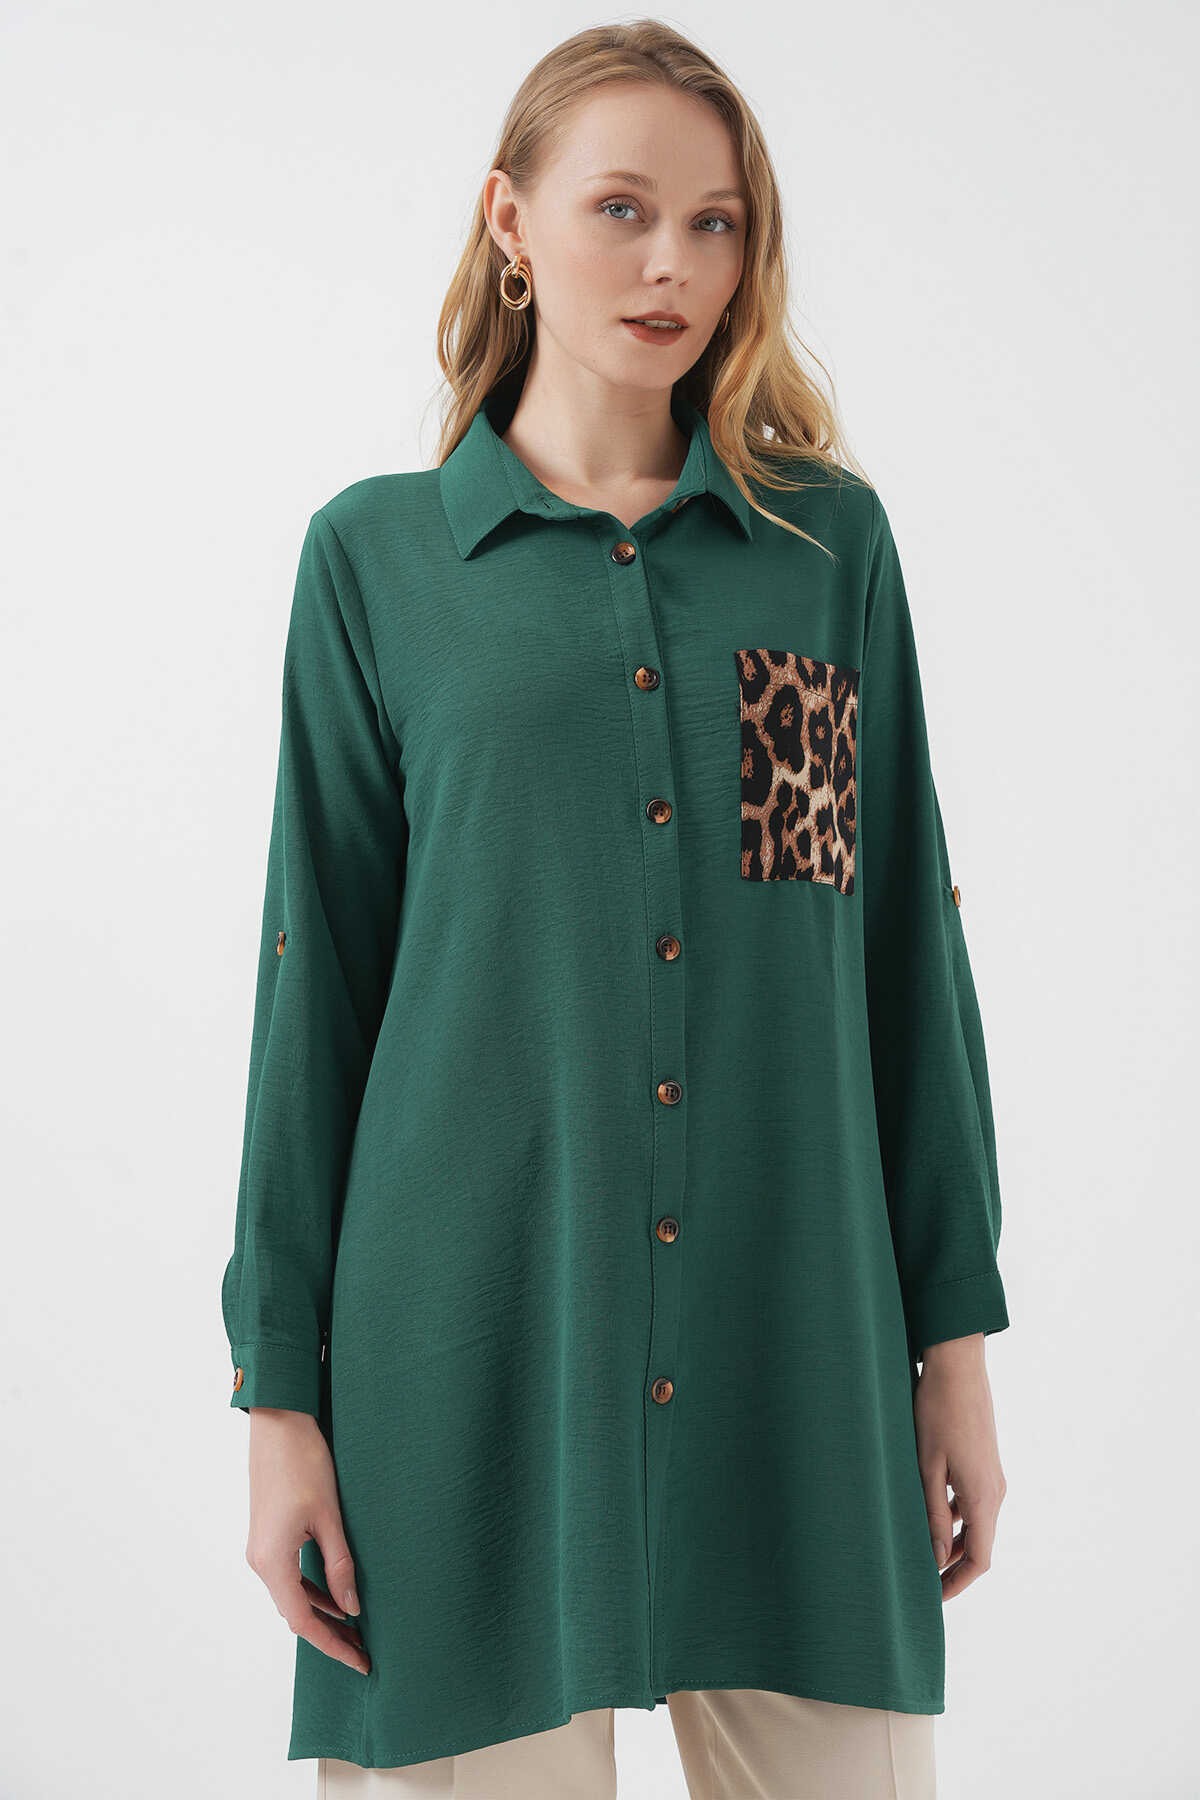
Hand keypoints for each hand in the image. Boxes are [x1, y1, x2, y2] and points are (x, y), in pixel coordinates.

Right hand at [244, 1408, 369, 1675]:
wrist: (278, 1421)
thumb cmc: (304, 1462)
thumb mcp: (329, 1517)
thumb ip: (340, 1565)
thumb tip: (351, 1609)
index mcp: (272, 1561)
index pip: (303, 1622)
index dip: (333, 1645)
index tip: (361, 1661)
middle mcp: (260, 1561)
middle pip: (295, 1613)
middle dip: (329, 1634)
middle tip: (364, 1650)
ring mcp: (261, 1548)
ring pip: (292, 1596)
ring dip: (322, 1612)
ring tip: (356, 1627)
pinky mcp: (268, 1535)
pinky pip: (290, 1576)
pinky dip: (313, 1590)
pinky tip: (337, 1592)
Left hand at [913, 1335, 1006, 1600]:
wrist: (958, 1365)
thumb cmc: (937, 1412)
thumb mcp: (927, 1466)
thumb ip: (932, 1515)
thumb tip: (937, 1559)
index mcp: (983, 1497)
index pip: (979, 1559)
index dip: (957, 1584)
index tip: (933, 1599)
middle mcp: (995, 1491)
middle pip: (979, 1545)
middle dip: (952, 1569)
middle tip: (921, 1584)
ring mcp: (992, 1476)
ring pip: (975, 1523)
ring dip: (951, 1542)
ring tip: (918, 1553)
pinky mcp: (985, 1462)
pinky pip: (973, 1502)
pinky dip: (953, 1517)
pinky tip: (927, 1514)